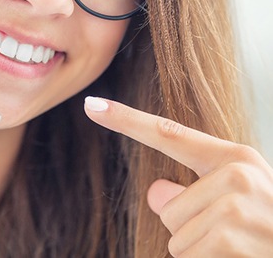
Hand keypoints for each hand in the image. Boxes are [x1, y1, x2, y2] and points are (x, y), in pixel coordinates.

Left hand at [84, 96, 272, 256]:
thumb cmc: (266, 231)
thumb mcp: (233, 203)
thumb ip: (191, 190)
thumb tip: (156, 192)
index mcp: (233, 158)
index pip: (167, 133)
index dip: (125, 119)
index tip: (91, 104)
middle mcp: (238, 173)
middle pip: (168, 207)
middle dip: (190, 232)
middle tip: (233, 237)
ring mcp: (238, 205)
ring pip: (177, 237)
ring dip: (202, 253)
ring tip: (240, 250)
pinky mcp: (233, 237)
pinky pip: (188, 257)